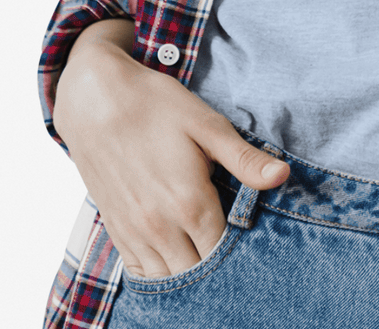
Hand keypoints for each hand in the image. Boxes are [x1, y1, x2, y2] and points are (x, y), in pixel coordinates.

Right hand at [52, 19, 289, 278]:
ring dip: (188, 272)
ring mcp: (134, 231)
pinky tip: (173, 257)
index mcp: (189, 202)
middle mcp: (160, 226)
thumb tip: (283, 176)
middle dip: (217, 267)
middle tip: (232, 246)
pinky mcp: (115, 228)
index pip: (223, 253)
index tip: (252, 239)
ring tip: (206, 253)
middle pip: (196, 272)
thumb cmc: (156, 106)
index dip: (241, 251)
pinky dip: (159, 272)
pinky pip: (140, 271)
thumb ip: (244, 159)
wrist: (95, 100)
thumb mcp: (206, 124)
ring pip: (167, 278)